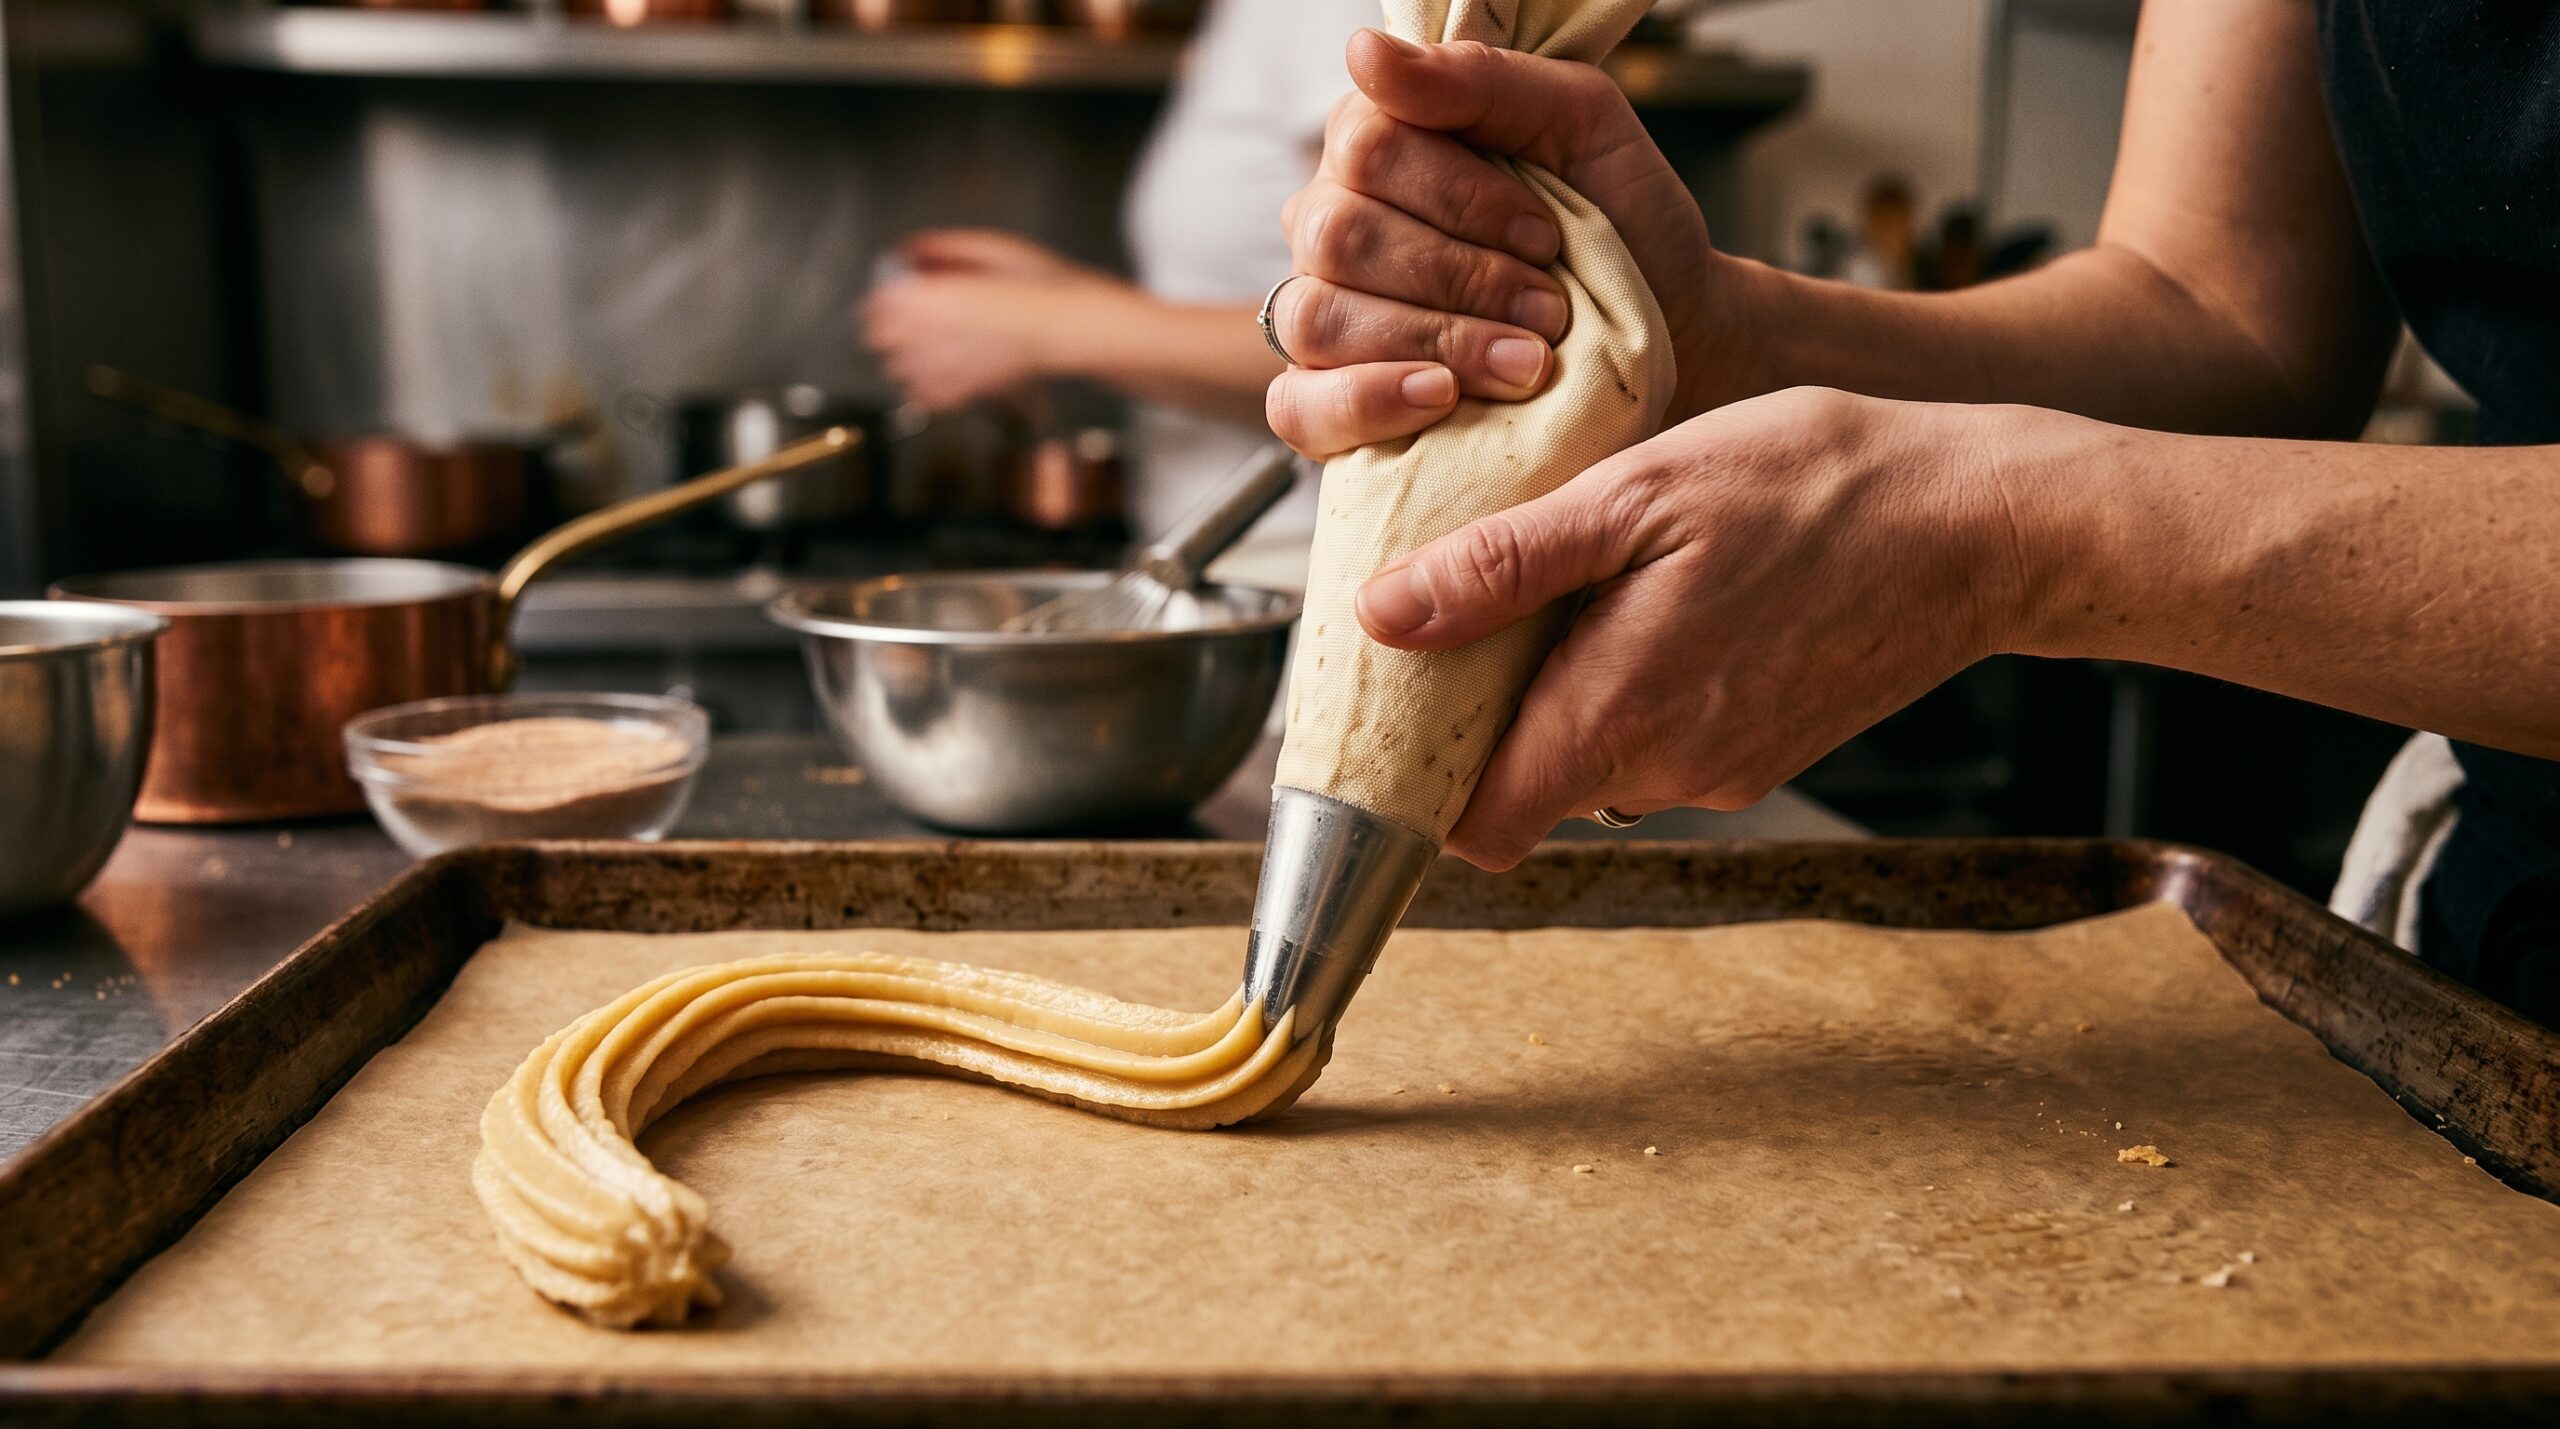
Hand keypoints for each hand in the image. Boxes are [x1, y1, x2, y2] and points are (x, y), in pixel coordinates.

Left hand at [862, 231, 1129, 409]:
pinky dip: (923, 387)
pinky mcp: (965, 392)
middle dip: (886, 329)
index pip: (878, 304)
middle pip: (878, 339)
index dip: (879, 299)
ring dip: (902, 358)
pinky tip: (936, 372)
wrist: (1071, 327)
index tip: (889, 295)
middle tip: (902, 321)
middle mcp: (937, 334)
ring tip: (919, 347)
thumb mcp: (995, 247)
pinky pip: (924, 397)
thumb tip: (912, 249)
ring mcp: (949, 367)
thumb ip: (946, 247)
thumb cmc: (1042, 287)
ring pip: (896, 370)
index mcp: (940, 296)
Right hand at [1266, 30, 1753, 456]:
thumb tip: (1364, 50)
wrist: (1670, 331)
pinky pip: (1298, 408)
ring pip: (1319, 318)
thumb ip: (1478, 79)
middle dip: (1462, 279)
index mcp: (1375, 146)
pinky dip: (1367, 402)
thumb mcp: (1579, 122)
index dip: (1461, 198)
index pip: (1367, 149)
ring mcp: (1322, 315)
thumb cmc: (1620, 222)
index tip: (1546, 236)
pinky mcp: (1329, 404)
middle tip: (1548, 310)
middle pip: (1339, 237)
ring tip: (1527, 364)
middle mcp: (1330, 225)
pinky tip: (1439, 397)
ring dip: (1437, 341)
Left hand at [1354, 387, 2054, 869]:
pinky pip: (1657, 739)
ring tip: (1574, 583)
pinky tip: (1654, 597)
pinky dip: (1629, 684)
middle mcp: (1667, 771)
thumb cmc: (1820, 486)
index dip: (1418, 784)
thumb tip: (1383, 619)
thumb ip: (1506, 567)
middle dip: (1483, 715)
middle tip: (1476, 604)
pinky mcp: (1761, 750)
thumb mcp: (1639, 493)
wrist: (1985, 523)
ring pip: (1589, 760)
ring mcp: (1721, 770)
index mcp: (1619, 715)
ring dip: (1560, 691)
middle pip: (1522, 789)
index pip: (1473, 827)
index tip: (1396, 708)